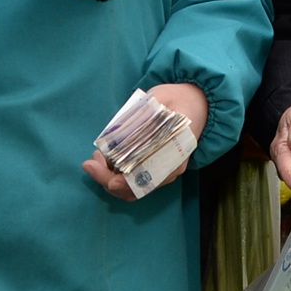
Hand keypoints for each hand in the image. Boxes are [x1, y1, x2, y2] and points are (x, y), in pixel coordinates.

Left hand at [83, 82, 209, 197]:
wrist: (199, 102)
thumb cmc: (178, 99)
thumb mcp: (159, 100)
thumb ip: (139, 117)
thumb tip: (114, 136)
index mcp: (173, 154)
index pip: (141, 179)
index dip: (115, 177)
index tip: (98, 161)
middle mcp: (169, 170)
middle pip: (132, 190)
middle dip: (106, 179)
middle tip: (92, 160)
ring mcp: (164, 172)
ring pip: (131, 190)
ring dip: (109, 178)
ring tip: (97, 158)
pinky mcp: (157, 169)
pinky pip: (134, 183)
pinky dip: (117, 176)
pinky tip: (106, 159)